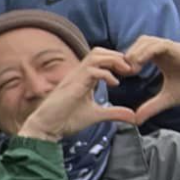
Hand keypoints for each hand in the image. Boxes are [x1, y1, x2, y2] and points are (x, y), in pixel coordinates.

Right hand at [16, 48, 139, 140]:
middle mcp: (79, 73)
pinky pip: (92, 70)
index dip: (117, 61)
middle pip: (99, 51)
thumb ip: (114, 113)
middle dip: (118, 56)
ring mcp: (75, 77)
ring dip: (114, 61)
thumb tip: (133, 117)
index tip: (129, 72)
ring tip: (125, 71)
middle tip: (131, 69)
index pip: (101, 58)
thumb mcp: (96, 115)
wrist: (47, 127)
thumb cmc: (65, 120)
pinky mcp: (73, 84)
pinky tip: (114, 84)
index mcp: (83, 78)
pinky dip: (106, 74)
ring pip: (96, 56)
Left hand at [124, 35, 179, 123]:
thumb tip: (135, 119)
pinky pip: (159, 45)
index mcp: (162, 58)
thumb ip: (152, 106)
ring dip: (134, 53)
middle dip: (126, 55)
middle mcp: (166, 50)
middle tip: (121, 73)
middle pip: (138, 43)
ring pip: (147, 40)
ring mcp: (175, 48)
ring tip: (130, 70)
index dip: (125, 61)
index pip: (137, 51)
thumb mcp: (169, 99)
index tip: (119, 77)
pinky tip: (140, 66)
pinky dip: (146, 52)